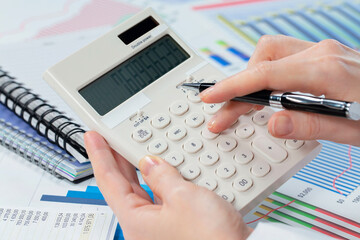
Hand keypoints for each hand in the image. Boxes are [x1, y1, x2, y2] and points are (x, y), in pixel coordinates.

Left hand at [84, 131, 252, 239]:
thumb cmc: (211, 238)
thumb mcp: (183, 197)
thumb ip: (162, 176)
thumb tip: (150, 164)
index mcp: (136, 222)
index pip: (108, 181)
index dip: (99, 155)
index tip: (92, 137)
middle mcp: (144, 227)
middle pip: (122, 186)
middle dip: (116, 160)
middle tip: (109, 139)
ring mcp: (159, 227)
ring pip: (142, 192)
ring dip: (139, 170)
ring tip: (132, 150)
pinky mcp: (176, 225)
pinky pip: (160, 198)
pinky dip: (160, 181)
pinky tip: (164, 170)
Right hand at [200, 35, 359, 145]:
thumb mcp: (353, 130)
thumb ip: (310, 125)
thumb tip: (273, 124)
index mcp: (326, 71)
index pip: (264, 74)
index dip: (232, 86)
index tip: (211, 98)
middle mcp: (321, 53)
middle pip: (262, 60)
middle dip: (238, 86)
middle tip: (226, 114)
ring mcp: (323, 51)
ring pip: (270, 54)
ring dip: (252, 78)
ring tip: (246, 104)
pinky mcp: (324, 56)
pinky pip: (283, 58)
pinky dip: (268, 75)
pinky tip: (271, 94)